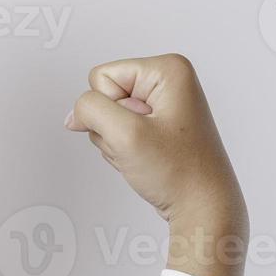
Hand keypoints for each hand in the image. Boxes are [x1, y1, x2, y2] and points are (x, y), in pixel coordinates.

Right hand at [63, 53, 245, 226]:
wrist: (201, 206)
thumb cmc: (179, 173)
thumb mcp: (125, 135)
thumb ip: (90, 111)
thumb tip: (74, 113)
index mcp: (168, 69)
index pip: (102, 77)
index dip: (107, 109)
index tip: (137, 130)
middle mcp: (167, 81)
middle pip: (105, 95)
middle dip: (113, 127)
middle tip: (142, 145)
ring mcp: (163, 104)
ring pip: (109, 116)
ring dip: (118, 141)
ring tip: (146, 154)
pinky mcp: (157, 124)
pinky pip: (120, 130)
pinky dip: (125, 149)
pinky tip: (146, 159)